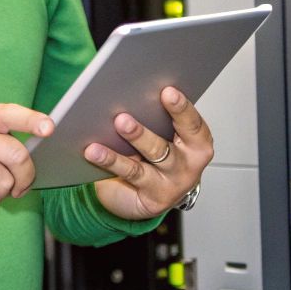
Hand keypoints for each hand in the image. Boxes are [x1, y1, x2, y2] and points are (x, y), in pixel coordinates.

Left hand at [88, 87, 214, 219]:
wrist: (147, 197)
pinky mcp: (154, 198)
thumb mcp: (161, 134)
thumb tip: (126, 94)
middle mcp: (188, 164)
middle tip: (122, 118)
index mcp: (196, 142)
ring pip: (148, 159)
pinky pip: (130, 173)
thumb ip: (153, 116)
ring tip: (111, 130)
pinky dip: (110, 160)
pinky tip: (93, 151)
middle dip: (142, 131)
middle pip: (165, 145)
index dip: (181, 108)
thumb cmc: (155, 157)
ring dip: (129, 142)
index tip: (167, 91)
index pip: (192, 124)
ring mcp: (172, 183)